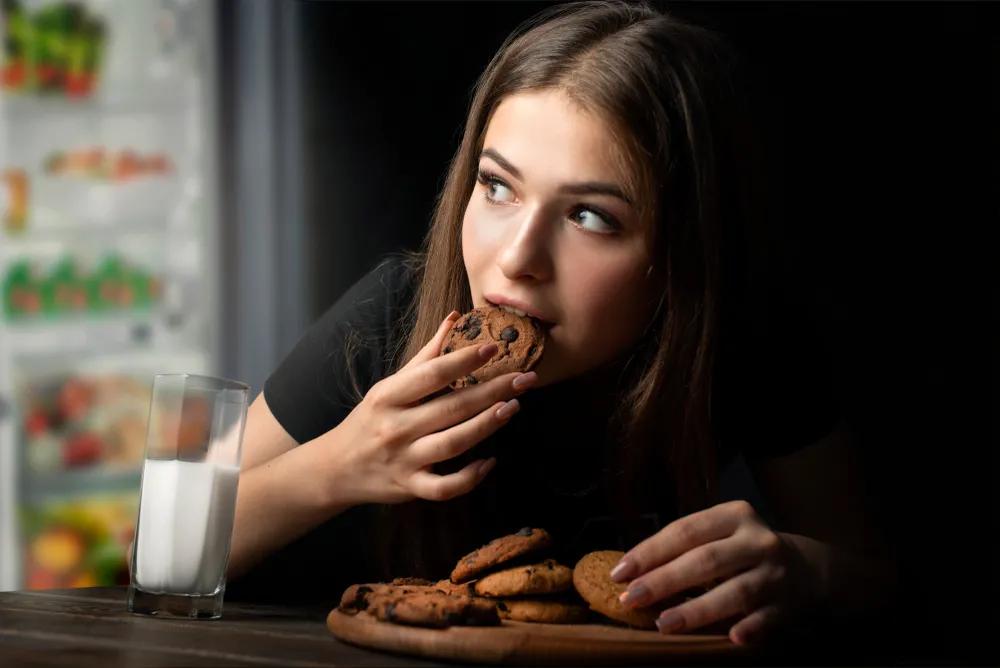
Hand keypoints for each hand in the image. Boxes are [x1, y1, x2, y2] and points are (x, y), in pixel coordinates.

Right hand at [324, 310, 536, 505]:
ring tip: (512, 408)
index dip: (464, 360)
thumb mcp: (390, 385)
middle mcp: (396, 427)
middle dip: (492, 391)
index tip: (494, 348)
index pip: (432, 374)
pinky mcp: (410, 487)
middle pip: (451, 407)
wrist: (336, 467)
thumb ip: (426, 355)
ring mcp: (404, 459)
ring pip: (453, 444)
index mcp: (390, 396)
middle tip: (525, 379)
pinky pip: (444, 487)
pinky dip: (469, 477)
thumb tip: (457, 318)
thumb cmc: (370, 419)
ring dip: (486, 426)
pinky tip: (490, 462)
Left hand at [611, 500, 825, 645]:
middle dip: (664, 581)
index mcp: (734, 516)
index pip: (685, 531)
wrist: (808, 569)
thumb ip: (683, 547)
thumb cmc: (743, 551)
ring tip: (664, 623)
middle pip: (705, 560)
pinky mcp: (789, 605)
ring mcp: (775, 574)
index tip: (620, 573)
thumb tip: (631, 571)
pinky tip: (732, 638)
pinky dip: (751, 628)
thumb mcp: (720, 534)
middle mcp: (757, 541)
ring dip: (698, 609)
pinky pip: (767, 619)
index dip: (650, 552)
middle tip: (631, 599)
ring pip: (735, 591)